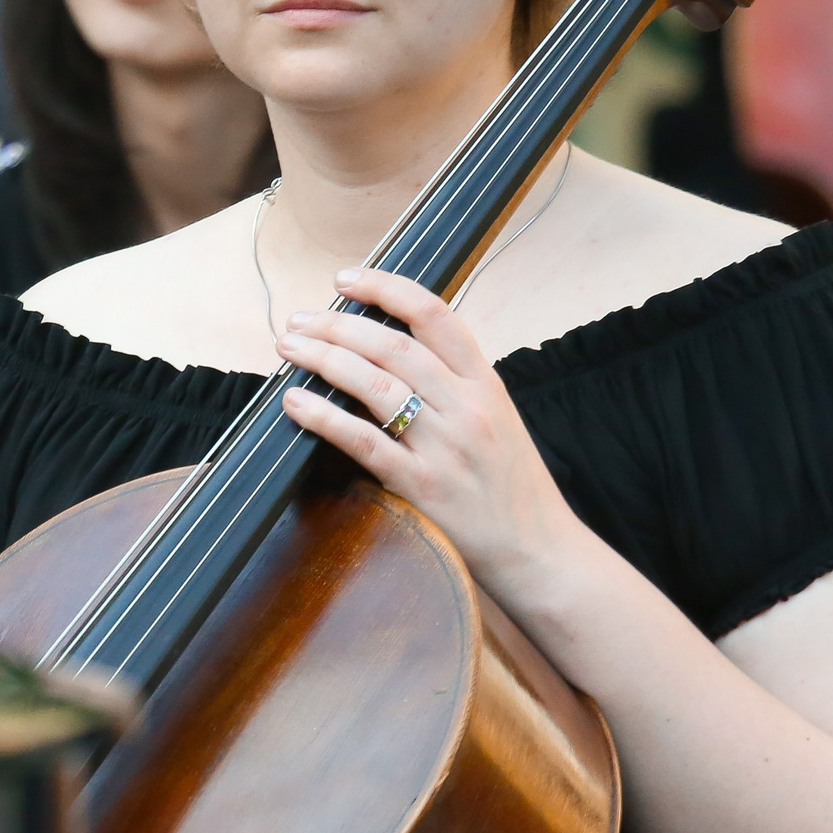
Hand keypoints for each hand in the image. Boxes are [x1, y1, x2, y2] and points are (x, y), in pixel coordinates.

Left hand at [276, 268, 585, 615]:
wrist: (542, 553)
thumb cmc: (513, 487)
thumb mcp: (499, 419)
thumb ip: (456, 384)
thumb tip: (394, 351)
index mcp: (486, 383)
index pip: (434, 315)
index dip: (385, 288)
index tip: (345, 280)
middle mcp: (467, 407)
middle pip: (393, 345)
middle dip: (336, 326)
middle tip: (298, 321)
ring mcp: (445, 447)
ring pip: (375, 384)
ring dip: (323, 360)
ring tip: (289, 349)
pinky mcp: (423, 487)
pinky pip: (365, 442)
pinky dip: (325, 418)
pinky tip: (295, 403)